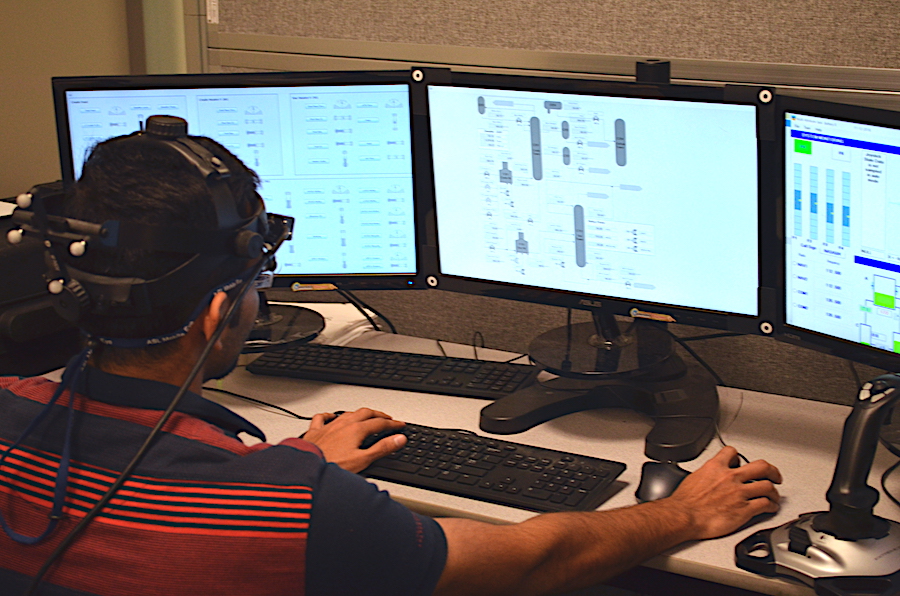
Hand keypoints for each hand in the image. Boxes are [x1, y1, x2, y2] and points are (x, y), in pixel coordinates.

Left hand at [302, 408, 406, 472]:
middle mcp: (343, 424)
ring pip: (347, 413)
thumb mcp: (363, 460)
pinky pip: (322, 418)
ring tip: (366, 416)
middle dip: (378, 415)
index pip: (380, 424)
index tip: (400, 425)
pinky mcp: (315, 432)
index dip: (392, 424)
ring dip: (359, 414)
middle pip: (365, 413)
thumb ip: (382, 448)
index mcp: (356, 430)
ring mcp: (328, 426)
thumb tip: (399, 439)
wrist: (306, 469)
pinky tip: (332, 417)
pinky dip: (329, 416)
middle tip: (387, 419)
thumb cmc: (332, 466)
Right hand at [664, 446, 781, 539]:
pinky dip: (772, 506)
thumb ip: (707, 475)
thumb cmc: (685, 502)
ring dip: (774, 492)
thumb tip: (709, 478)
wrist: (685, 516)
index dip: (739, 457)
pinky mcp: (745, 509)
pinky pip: (766, 504)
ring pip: (768, 487)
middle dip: (772, 471)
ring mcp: (739, 493)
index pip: (733, 453)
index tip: (742, 463)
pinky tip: (771, 508)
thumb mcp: (694, 478)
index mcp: (716, 467)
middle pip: (761, 467)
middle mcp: (730, 478)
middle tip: (774, 476)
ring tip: (774, 496)